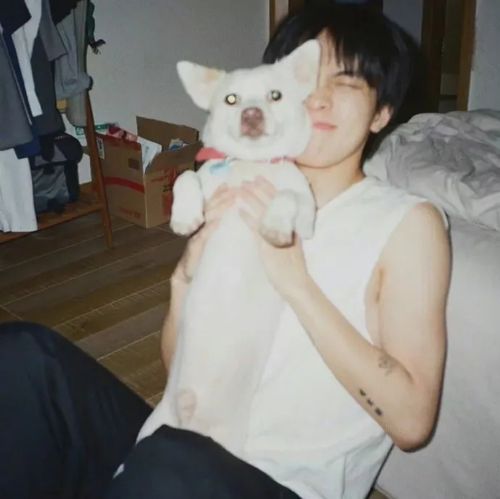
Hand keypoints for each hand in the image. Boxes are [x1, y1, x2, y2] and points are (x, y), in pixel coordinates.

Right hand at [171, 184, 235, 284]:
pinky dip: (211, 227)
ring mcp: (197, 235)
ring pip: (208, 217)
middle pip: (210, 207)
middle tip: (233, 187)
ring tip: (230, 199)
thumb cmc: (200, 258)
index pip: (211, 206)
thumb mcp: (209, 242)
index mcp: (203, 225)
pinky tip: (218, 221)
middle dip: (221, 196)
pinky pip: (204, 235)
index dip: (218, 194)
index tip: (228, 184)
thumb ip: (215, 231)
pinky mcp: (196, 247)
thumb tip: (227, 221)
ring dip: (220, 207)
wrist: (186, 275)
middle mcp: (199, 227)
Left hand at [239, 177, 310, 298]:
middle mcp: (286, 226)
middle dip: (258, 189)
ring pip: (263, 211)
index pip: (280, 201)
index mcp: (292, 224)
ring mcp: (278, 234)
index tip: (259, 179)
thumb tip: (276, 221)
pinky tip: (239, 212)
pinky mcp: (269, 245)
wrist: (296, 282)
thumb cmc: (293, 267)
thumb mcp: (291, 244)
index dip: (269, 189)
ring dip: (250, 199)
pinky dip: (248, 218)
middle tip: (246, 179)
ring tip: (239, 190)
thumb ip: (285, 231)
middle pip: (271, 202)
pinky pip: (257, 228)